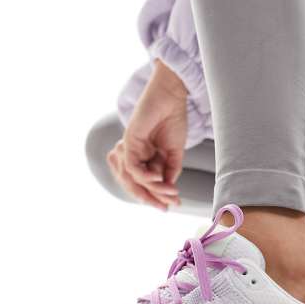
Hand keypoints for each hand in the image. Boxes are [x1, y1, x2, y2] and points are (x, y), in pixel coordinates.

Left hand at [107, 59, 186, 209]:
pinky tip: (159, 178)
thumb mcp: (175, 152)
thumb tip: (169, 189)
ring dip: (152, 189)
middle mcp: (135, 155)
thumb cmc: (173, 119)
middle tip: (167, 207)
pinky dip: (145, 176)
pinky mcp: (129, 141)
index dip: (158, 196)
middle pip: (137, 185)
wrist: (172, 96)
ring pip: (134, 179)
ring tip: (169, 193)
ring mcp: (130, 149)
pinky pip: (133, 166)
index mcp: (146, 158)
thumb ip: (171, 170)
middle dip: (152, 198)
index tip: (173, 205)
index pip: (146, 183)